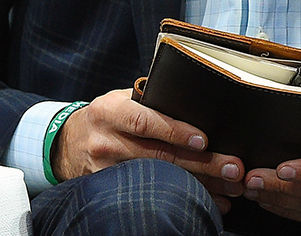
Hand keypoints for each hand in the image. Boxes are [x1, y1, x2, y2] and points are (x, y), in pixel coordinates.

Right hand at [51, 89, 247, 211]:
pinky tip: (210, 201)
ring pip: (160, 179)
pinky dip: (184, 198)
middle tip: (234, 167)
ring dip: (201, 184)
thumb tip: (196, 101)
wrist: (66, 144)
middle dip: (202, 163)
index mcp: (110, 111)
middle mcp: (106, 142)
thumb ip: (151, 100)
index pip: (145, 121)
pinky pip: (153, 196)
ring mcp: (106, 171)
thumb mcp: (120, 99)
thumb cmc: (106, 117)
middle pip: (159, 156)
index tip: (204, 139)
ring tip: (231, 187)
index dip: (175, 131)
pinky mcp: (110, 192)